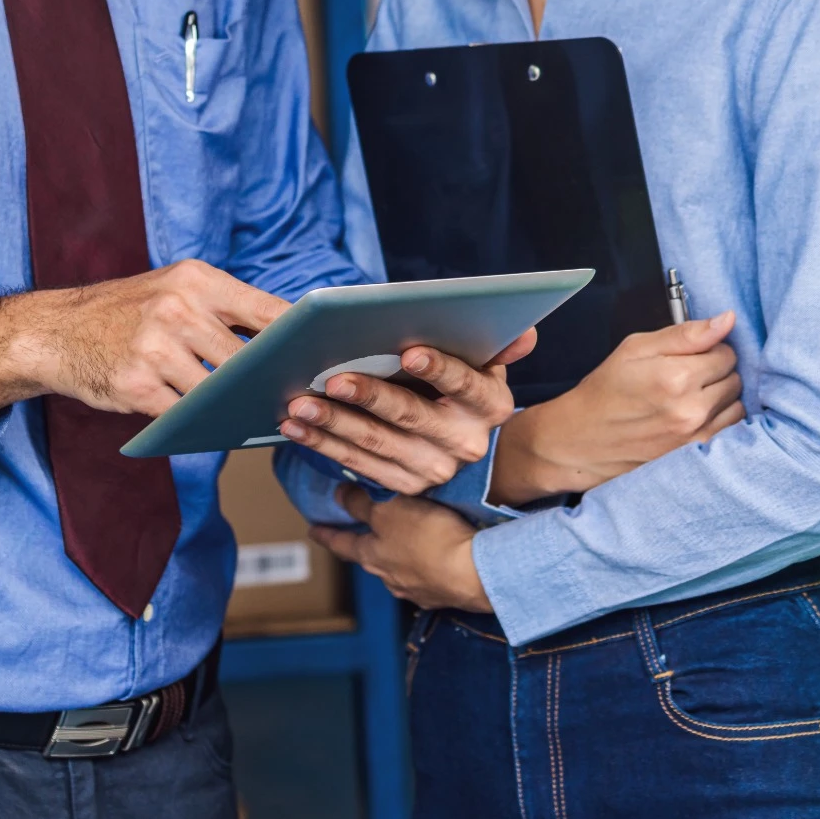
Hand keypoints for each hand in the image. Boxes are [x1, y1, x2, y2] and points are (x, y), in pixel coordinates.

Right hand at [0, 260, 287, 415]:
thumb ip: (227, 311)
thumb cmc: (129, 313)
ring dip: (240, 410)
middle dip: (274, 384)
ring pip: (220, 392)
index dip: (303, 342)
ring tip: (262, 418)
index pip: (270, 312)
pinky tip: (218, 428)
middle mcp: (178, 308)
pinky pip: (185, 414)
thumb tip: (290, 344)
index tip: (326, 363)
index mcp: (198, 280)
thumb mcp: (176, 290)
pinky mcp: (136, 386)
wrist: (54, 331)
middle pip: (250, 359)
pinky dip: (203, 423)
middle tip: (297, 402)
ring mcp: (155, 348)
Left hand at [278, 330, 535, 495]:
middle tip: (330, 381)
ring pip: (377, 444)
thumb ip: (498, 348)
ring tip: (298, 406)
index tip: (410, 351)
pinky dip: (323, 445)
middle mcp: (465, 442)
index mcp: (489, 405)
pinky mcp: (404, 485)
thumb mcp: (488, 368)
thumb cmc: (467, 390)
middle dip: (369, 398)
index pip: (465, 384)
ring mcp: (434, 469)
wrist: (475, 452)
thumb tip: (524, 333)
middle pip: (411, 417)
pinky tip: (294, 427)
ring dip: (333, 425)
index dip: (440, 369)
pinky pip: (357, 465)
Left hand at [311, 484, 491, 611]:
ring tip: (405, 544)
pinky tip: (435, 560)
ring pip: (398, 570)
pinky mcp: (443, 596)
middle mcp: (389, 577)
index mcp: (372, 556)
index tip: (313, 530)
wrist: (475, 574)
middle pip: (370, 558)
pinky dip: (426, 568)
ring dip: (398, 558)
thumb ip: (362, 504)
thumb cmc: (429, 538)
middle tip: (361, 535)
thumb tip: (338, 495)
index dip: (327, 534)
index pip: (341, 543)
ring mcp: (416, 590)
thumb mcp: (390, 511)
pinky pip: (427, 579)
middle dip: (365, 546)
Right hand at [490, 313, 743, 506]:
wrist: (583, 439)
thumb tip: (727, 320)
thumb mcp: (636, 349)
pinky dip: (720, 418)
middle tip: (686, 376)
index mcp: (676, 377)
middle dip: (716, 372)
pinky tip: (695, 415)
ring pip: (736, 404)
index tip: (689, 356)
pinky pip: (731, 428)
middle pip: (734, 378)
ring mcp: (696, 435)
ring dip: (721, 397)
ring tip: (691, 396)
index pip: (726, 352)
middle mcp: (691, 409)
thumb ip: (685, 334)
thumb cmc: (606, 391)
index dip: (709, 349)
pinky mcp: (696, 453)